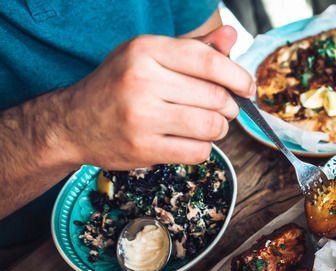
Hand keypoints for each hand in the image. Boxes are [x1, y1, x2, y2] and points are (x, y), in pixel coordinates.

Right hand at [59, 25, 254, 169]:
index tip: (247, 88)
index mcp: (146, 50)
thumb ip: (194, 48)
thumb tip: (231, 36)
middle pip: (216, 96)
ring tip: (206, 125)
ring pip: (212, 125)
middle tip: (221, 109)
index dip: (238, 76)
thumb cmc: (118, 86)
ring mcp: (141, 116)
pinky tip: (188, 141)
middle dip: (228, 106)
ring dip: (218, 129)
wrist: (72, 122)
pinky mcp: (144, 147)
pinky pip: (199, 151)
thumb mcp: (150, 56)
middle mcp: (142, 80)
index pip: (209, 62)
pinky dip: (202, 148)